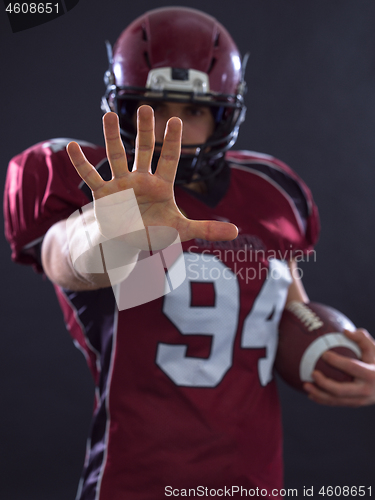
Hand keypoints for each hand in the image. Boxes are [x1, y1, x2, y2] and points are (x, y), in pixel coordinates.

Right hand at [67, 106, 237, 243]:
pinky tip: (71, 147)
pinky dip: (81, 164)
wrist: (127, 242)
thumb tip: (237, 230)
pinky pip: (90, 177)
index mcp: (161, 185)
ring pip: (116, 156)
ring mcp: (120, 184)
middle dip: (146, 130)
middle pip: (144, 150)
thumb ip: (208, 229)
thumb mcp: (182, 230)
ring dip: (112, 136)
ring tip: (108, 114)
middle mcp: (141, 179)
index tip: (175, 119)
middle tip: (146, 107)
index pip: (170, 159)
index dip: (172, 141)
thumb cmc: (154, 232)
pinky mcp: (103, 195)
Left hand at [304, 329, 374, 406]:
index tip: (324, 354)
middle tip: (312, 373)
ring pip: (336, 400)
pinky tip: (311, 394)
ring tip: (305, 386)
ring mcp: (360, 400)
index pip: (352, 368)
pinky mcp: (354, 404)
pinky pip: (337, 403)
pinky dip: (323, 400)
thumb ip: (361, 338)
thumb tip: (345, 331)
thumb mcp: (374, 349)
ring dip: (319, 394)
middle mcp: (365, 390)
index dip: (337, 362)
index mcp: (370, 374)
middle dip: (324, 383)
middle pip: (341, 390)